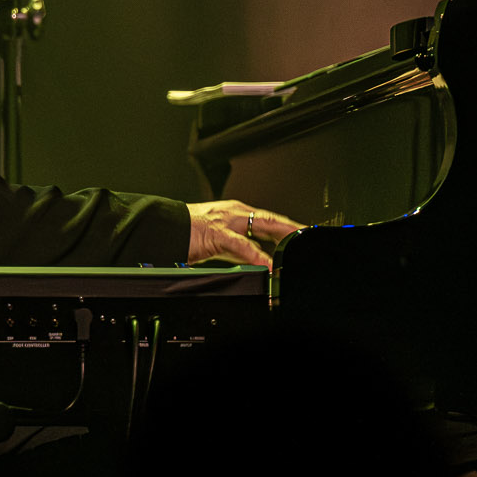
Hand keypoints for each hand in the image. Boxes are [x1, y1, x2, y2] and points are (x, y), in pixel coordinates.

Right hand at [185, 200, 307, 267]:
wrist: (164, 228)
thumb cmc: (188, 233)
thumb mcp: (221, 240)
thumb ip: (240, 248)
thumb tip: (259, 259)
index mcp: (235, 213)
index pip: (269, 220)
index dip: (289, 228)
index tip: (304, 235)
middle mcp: (234, 213)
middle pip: (272, 220)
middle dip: (294, 229)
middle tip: (312, 236)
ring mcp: (227, 221)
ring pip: (262, 226)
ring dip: (283, 237)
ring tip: (298, 247)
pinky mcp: (216, 233)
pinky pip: (241, 244)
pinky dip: (257, 254)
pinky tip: (268, 263)